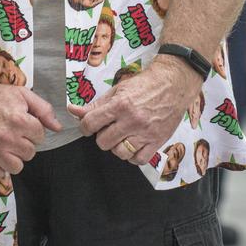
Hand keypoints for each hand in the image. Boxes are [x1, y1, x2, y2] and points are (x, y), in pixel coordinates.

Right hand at [0, 75, 61, 178]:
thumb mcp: (22, 94)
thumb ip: (43, 109)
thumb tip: (58, 127)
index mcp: (19, 121)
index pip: (40, 137)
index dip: (34, 130)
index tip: (25, 124)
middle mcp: (7, 137)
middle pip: (30, 153)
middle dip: (25, 143)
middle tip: (15, 133)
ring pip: (16, 167)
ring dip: (14, 157)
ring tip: (7, 145)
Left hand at [67, 57, 199, 165]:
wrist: (172, 85)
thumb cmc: (143, 85)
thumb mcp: (117, 90)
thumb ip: (95, 104)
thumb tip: (73, 110)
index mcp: (120, 105)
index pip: (91, 123)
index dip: (85, 127)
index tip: (89, 125)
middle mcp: (132, 121)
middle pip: (103, 142)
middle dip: (102, 136)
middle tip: (108, 128)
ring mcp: (145, 133)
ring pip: (120, 153)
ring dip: (117, 146)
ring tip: (121, 136)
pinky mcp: (157, 142)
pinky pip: (138, 160)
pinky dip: (132, 155)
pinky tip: (133, 144)